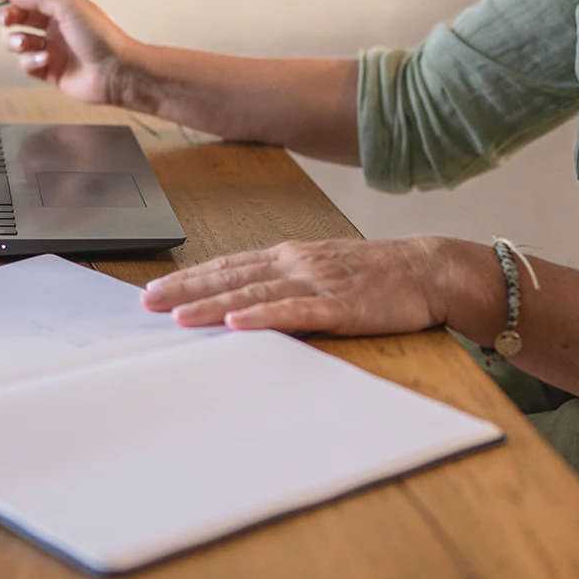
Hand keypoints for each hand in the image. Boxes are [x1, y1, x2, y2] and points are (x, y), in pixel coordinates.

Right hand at [0, 0, 135, 104]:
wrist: (115, 71)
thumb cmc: (99, 35)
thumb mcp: (68, 5)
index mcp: (62, 6)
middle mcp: (56, 26)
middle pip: (21, 17)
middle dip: (9, 16)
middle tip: (6, 20)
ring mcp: (52, 48)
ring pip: (20, 41)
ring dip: (17, 40)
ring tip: (25, 43)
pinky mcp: (50, 71)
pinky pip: (28, 64)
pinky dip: (31, 61)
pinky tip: (45, 60)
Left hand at [141, 237, 452, 334]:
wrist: (431, 269)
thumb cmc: (377, 275)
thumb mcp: (323, 272)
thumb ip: (286, 284)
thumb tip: (243, 302)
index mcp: (290, 256)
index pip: (229, 266)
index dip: (190, 277)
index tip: (154, 289)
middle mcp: (297, 263)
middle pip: (232, 276)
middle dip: (187, 289)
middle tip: (147, 302)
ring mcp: (319, 282)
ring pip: (256, 293)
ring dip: (214, 304)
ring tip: (179, 317)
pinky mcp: (342, 305)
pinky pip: (298, 312)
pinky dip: (266, 316)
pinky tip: (240, 322)